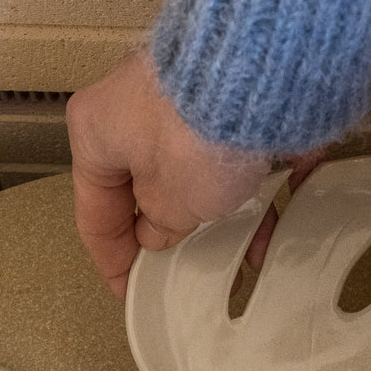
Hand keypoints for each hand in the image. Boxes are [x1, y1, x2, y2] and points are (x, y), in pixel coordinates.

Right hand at [66, 51, 274, 295]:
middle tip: (182, 274)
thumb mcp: (168, 206)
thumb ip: (160, 227)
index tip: (129, 294)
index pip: (96, 215)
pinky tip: (274, 220)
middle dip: (170, 236)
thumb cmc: (194, 133)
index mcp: (96, 133)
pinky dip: (252, 189)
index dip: (113, 263)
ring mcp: (185, 98)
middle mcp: (135, 108)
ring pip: (197, 174)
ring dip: (217, 216)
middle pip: (147, 189)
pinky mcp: (233, 97)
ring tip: (237, 251)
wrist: (256, 76)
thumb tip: (160, 232)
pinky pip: (238, 155)